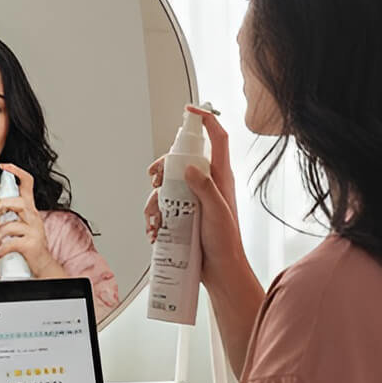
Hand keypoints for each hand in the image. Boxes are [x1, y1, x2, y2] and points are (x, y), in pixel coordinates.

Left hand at [0, 162, 60, 275]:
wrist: (42, 264)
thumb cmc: (28, 243)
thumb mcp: (21, 224)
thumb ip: (7, 213)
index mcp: (30, 209)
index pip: (27, 183)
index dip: (16, 172)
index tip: (4, 166)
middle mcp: (34, 217)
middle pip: (17, 202)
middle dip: (0, 208)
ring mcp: (34, 231)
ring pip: (11, 224)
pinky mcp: (31, 245)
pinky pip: (11, 243)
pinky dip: (1, 248)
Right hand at [143, 105, 246, 290]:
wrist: (222, 271)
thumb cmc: (226, 244)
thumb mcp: (217, 213)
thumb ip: (206, 188)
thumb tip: (189, 167)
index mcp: (220, 178)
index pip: (217, 139)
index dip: (205, 120)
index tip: (189, 110)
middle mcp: (207, 185)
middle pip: (181, 161)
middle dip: (163, 168)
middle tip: (156, 179)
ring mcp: (194, 200)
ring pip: (167, 187)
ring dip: (155, 201)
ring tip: (157, 219)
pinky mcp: (184, 216)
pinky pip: (164, 208)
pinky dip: (155, 217)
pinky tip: (156, 230)